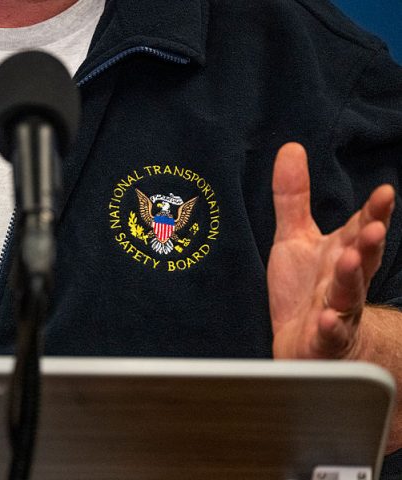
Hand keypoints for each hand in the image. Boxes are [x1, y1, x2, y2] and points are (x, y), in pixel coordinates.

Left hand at [268, 143, 394, 358]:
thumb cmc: (306, 289)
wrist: (309, 345)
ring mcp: (337, 311)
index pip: (360, 228)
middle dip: (369, 242)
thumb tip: (291, 148)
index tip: (384, 192)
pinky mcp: (322, 341)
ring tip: (350, 261)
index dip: (373, 212)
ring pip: (349, 295)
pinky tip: (326, 319)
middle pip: (362, 259)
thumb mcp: (294, 238)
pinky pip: (329, 334)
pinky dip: (329, 327)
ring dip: (351, 278)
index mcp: (341, 253)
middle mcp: (345, 280)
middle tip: (373, 226)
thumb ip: (294, 198)